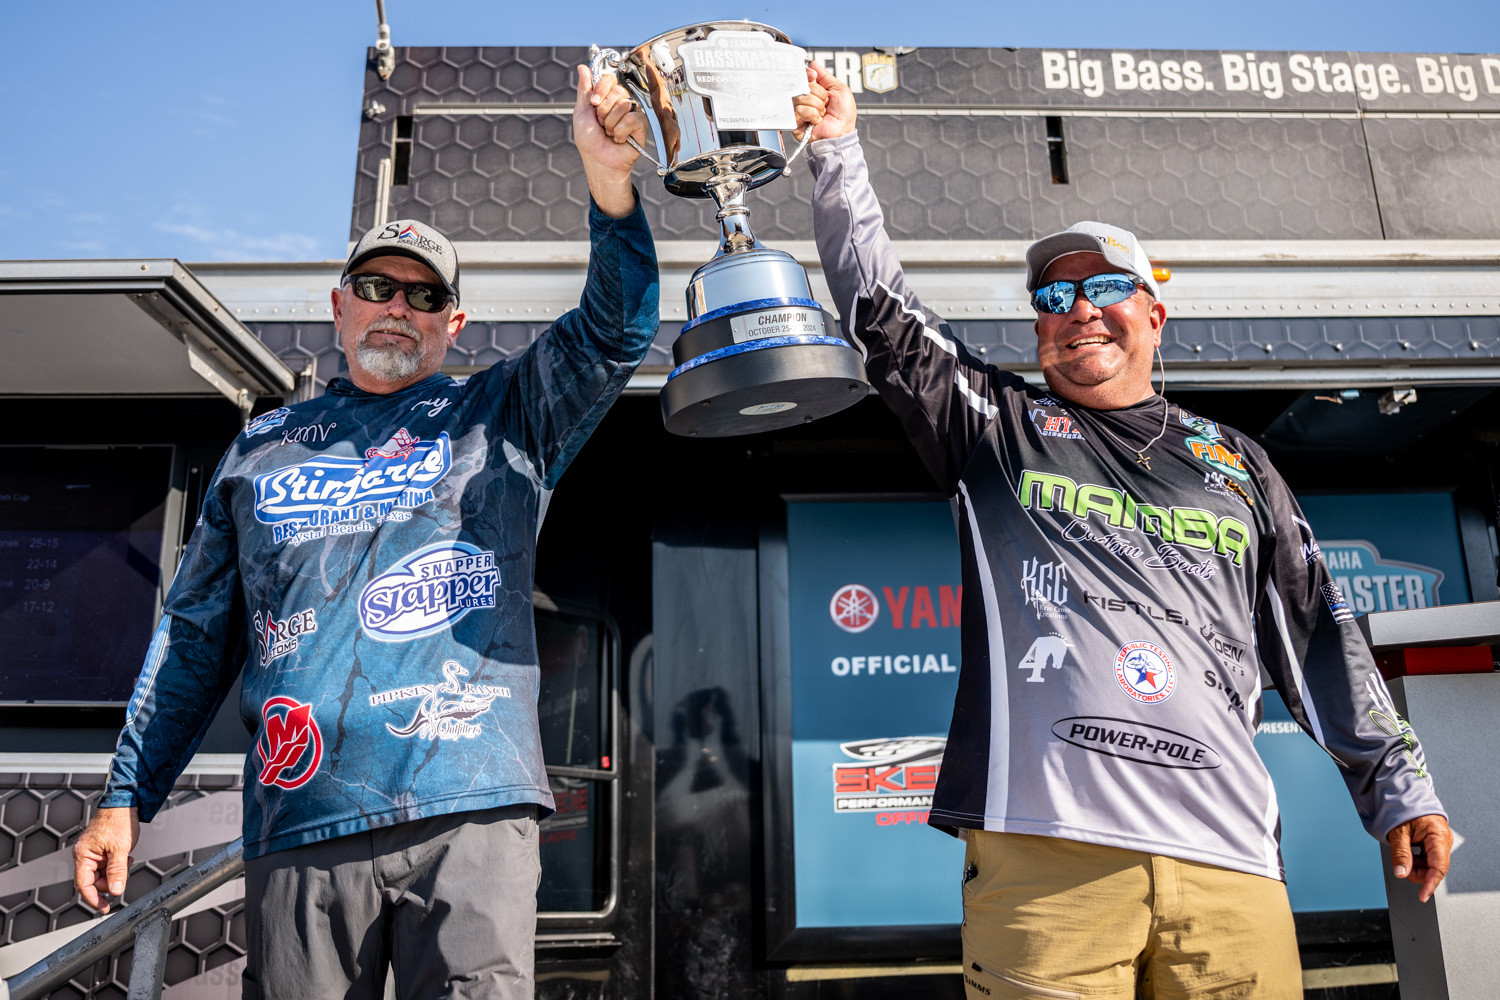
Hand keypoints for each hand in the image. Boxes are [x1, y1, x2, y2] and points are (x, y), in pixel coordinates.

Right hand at [73, 806, 139, 912]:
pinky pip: (107, 865)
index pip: (84, 885)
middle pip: (94, 881)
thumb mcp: (121, 849)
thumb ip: (117, 871)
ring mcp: (92, 853)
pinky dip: (117, 865)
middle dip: (110, 881)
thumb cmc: (119, 821)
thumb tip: (115, 890)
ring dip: (116, 872)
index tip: (105, 908)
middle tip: (125, 872)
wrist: (125, 803)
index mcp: (83, 855)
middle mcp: (84, 855)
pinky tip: (126, 857)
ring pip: (102, 874)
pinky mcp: (100, 850)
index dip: (94, 899)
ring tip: (127, 860)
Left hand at [573, 65, 646, 217]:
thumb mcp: (581, 112)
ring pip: (624, 104)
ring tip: (610, 133)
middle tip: (602, 123)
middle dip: (604, 110)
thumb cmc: (589, 141)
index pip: (609, 79)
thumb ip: (584, 89)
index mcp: (606, 98)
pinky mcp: (641, 125)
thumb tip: (582, 68)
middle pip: (617, 91)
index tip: (594, 103)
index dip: (601, 89)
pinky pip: (633, 118)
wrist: (599, 161)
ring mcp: (631, 113)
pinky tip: (619, 138)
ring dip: (611, 123)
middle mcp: (620, 103)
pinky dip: (621, 131)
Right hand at [794, 63, 857, 141]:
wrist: (842, 134)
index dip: (808, 74)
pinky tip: (816, 120)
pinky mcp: (795, 121)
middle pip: (802, 85)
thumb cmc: (844, 116)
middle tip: (825, 102)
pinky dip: (811, 114)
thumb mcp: (840, 90)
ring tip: (822, 113)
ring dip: (816, 105)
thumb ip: (826, 76)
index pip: (804, 76)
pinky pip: (799, 110)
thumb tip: (814, 65)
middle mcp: (806, 99)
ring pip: (800, 97)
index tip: (813, 76)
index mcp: (815, 90)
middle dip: (818, 93)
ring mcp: (800, 110)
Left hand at [1387, 813, 1453, 902]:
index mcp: (1438, 835)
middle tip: (1402, 865)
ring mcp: (1440, 843)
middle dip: (1418, 873)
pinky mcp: (1435, 844)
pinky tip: (1409, 855)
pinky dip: (1417, 861)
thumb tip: (1401, 873)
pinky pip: (1428, 860)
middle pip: (1434, 869)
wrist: (1405, 797)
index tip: (1422, 896)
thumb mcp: (1398, 831)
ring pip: (1431, 866)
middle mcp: (1443, 840)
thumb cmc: (1403, 809)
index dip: (1430, 883)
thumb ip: (1400, 854)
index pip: (1438, 867)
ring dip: (1416, 867)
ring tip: (1404, 855)